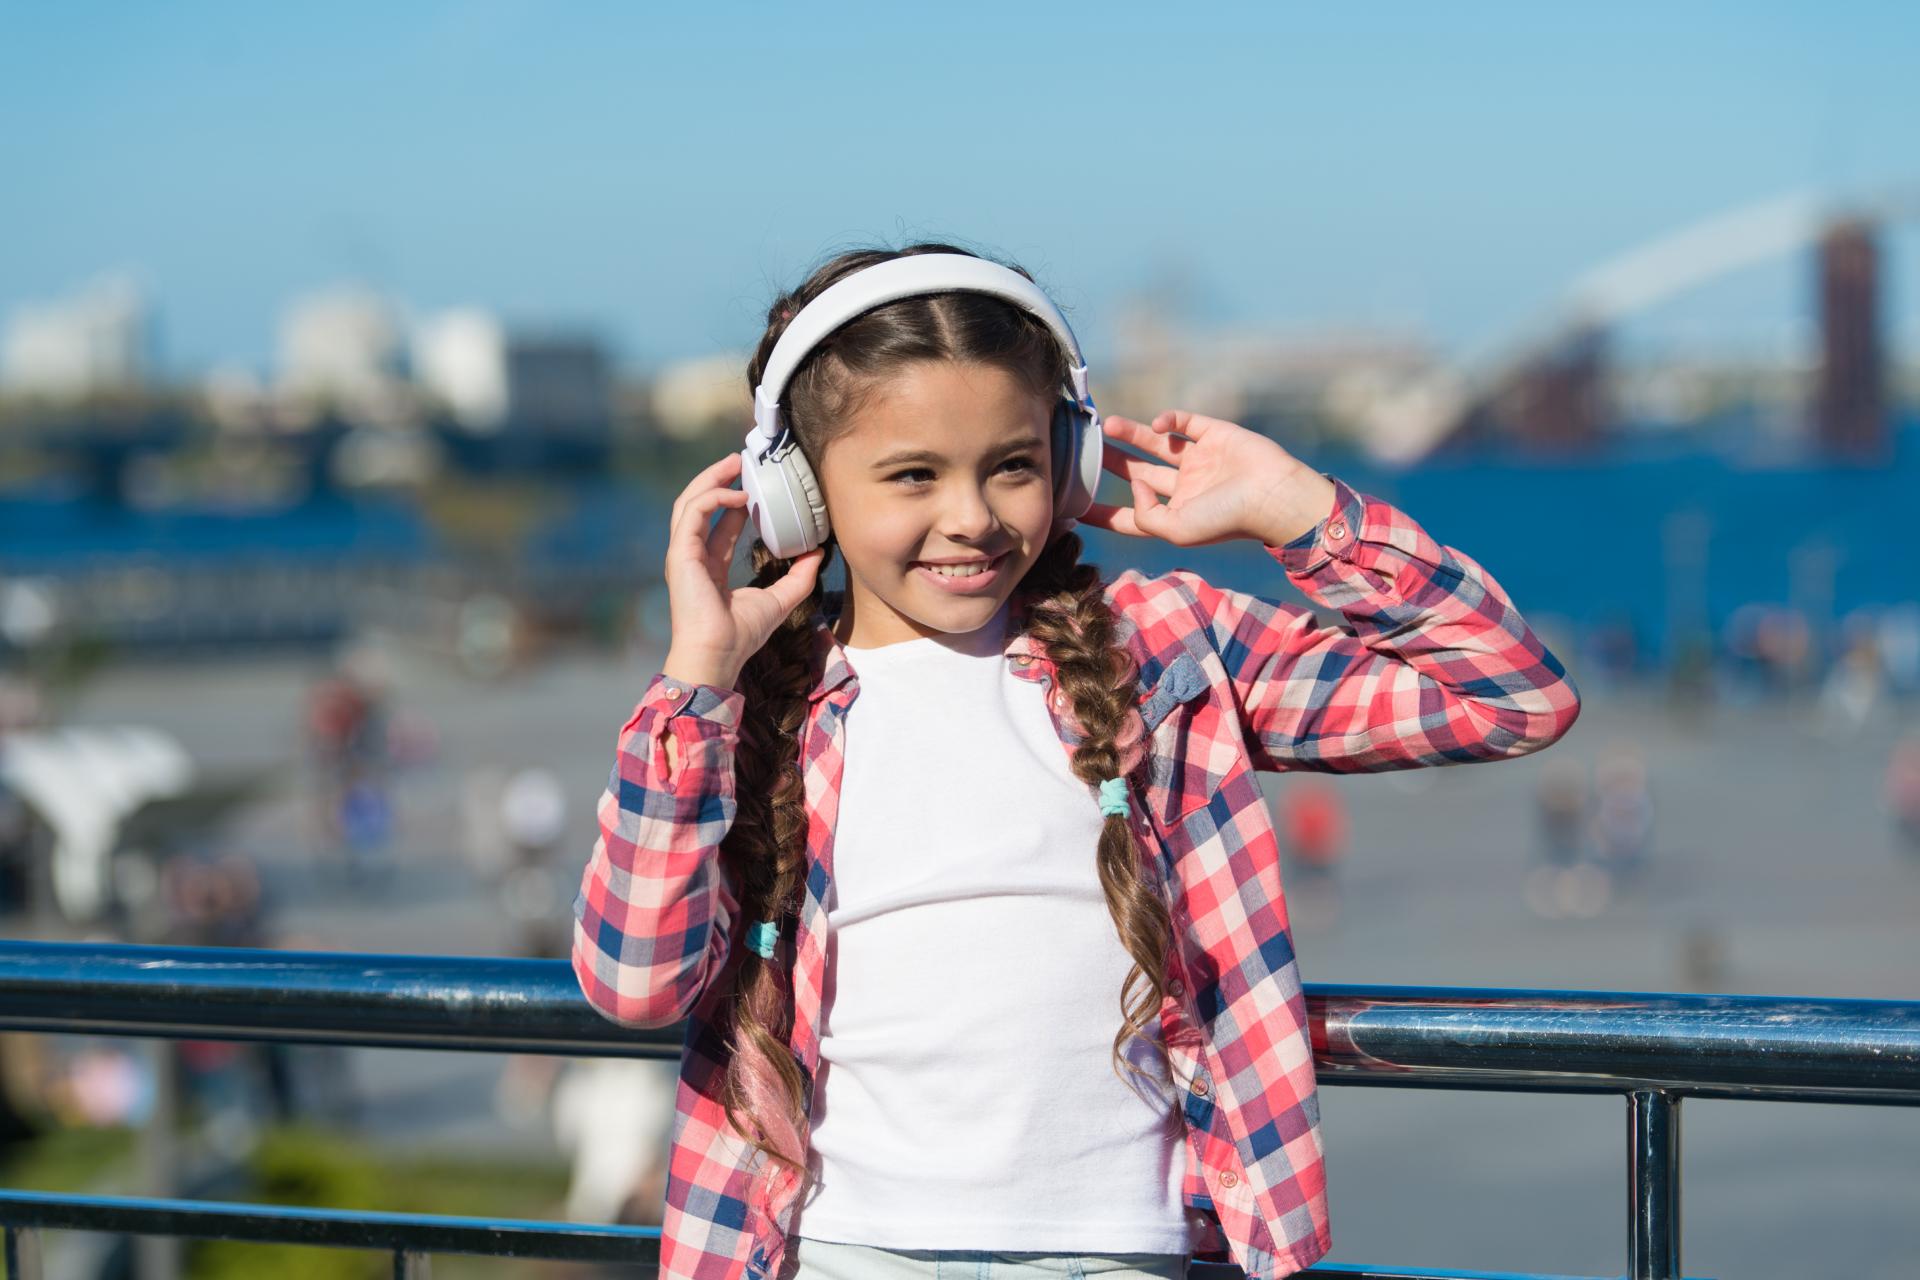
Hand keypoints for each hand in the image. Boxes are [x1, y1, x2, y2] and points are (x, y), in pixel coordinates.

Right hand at [660, 453, 824, 688]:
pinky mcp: (680, 553)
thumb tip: (819, 553)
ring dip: (711, 478)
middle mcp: (692, 555)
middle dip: (718, 479)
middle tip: (740, 460)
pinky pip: (693, 512)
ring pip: (689, 501)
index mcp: (709, 566)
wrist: (718, 654)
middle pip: (699, 505)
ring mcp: (682, 553)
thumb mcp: (780, 600)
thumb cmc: (740, 635)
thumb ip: (798, 577)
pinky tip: (739, 494)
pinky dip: (714, 497)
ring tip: (734, 463)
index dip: (736, 500)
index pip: (720, 523)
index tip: (756, 484)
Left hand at [1081, 411, 1337, 547]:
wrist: (1274, 493)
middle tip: (1084, 450)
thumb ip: (1146, 515)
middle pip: (1137, 474)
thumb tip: (1134, 485)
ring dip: (1130, 434)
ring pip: (1155, 446)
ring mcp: (1199, 461)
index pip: (1130, 516)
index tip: (1070, 506)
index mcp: (1175, 515)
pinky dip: (1168, 420)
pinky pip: (1185, 423)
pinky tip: (1159, 424)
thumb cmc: (1228, 519)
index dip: (1101, 513)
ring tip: (1105, 424)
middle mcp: (1184, 488)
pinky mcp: (1214, 435)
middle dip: (1111, 464)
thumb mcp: (1178, 530)